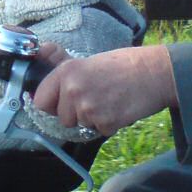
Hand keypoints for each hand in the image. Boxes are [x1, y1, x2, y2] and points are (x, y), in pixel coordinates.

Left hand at [33, 45, 177, 136]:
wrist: (151, 73)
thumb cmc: (120, 65)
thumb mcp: (85, 61)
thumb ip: (62, 70)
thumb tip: (41, 61)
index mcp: (66, 72)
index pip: (40, 101)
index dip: (51, 104)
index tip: (59, 104)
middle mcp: (72, 90)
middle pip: (62, 118)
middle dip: (75, 113)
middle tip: (93, 98)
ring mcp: (88, 108)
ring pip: (80, 124)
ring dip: (92, 118)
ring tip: (107, 100)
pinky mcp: (104, 122)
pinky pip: (98, 130)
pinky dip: (107, 124)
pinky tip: (117, 108)